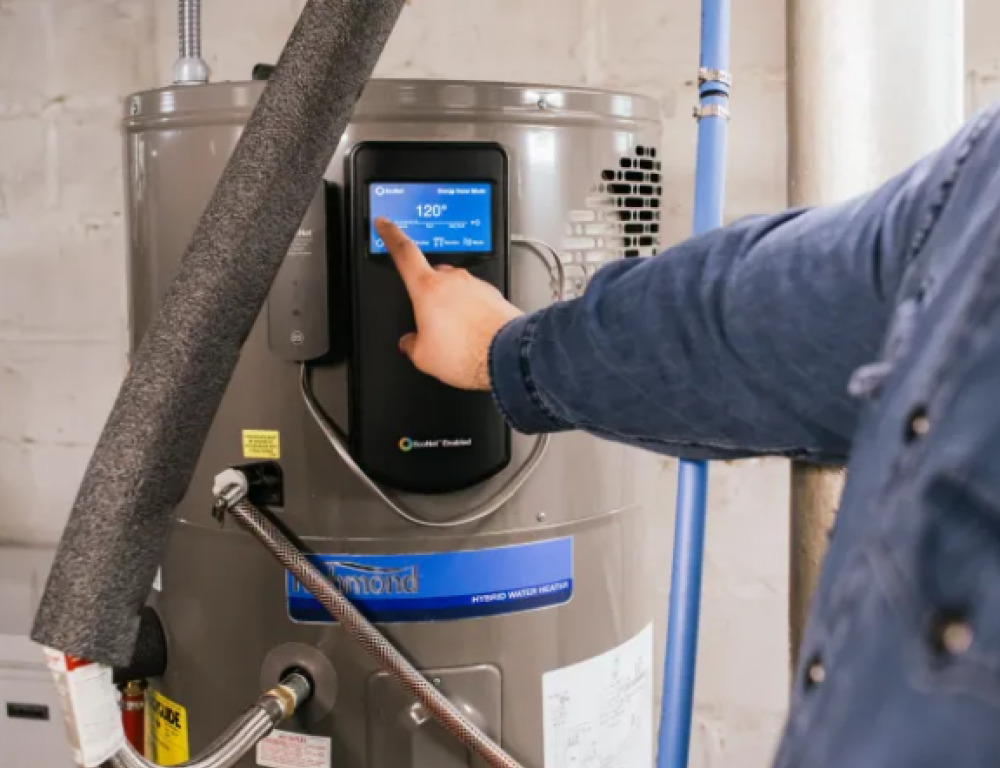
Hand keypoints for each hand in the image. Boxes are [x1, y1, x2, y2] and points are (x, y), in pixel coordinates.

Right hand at [376, 217, 522, 389]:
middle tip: (431, 322)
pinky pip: (477, 300)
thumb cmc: (467, 353)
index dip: (391, 235)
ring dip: (453, 306)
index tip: (385, 224)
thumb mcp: (423, 357)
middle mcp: (453, 280)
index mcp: (428, 289)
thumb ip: (412, 344)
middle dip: (429, 295)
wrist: (507, 358)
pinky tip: (474, 334)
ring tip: (457, 336)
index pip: (404, 253)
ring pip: (457, 289)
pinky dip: (473, 312)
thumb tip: (410, 342)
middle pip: (432, 276)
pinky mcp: (495, 296)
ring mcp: (477, 286)